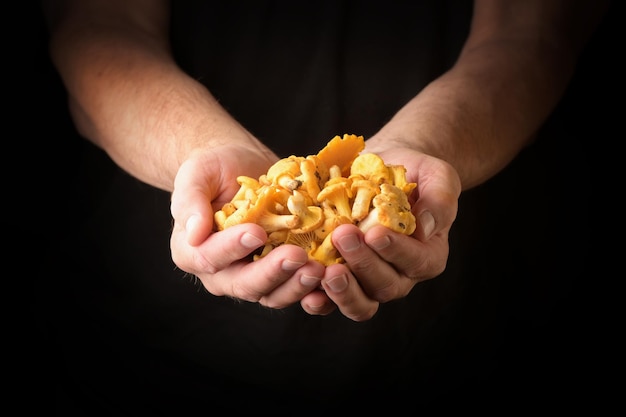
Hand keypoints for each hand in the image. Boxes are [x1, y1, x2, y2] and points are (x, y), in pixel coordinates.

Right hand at [170, 145, 326, 308]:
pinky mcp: (283, 271)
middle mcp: (224, 272)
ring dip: (297, 285)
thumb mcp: (195, 175)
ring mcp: (256, 274)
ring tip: (319, 268)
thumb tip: (193, 233)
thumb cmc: (213, 168)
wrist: (241, 165)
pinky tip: (334, 277)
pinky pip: (298, 287)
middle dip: (272, 273)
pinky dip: (316, 288)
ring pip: (275, 293)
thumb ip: (190, 202)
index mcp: (194, 252)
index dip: (232, 248)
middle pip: (246, 284)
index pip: (210, 258)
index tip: (255, 232)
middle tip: (298, 256)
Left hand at [300, 148, 460, 320]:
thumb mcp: (436, 176)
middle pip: (384, 286)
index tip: (375, 233)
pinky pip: (330, 299)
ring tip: (324, 270)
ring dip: (341, 290)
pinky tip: (305, 287)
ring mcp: (367, 281)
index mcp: (427, 256)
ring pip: (359, 302)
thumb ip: (440, 198)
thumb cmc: (414, 172)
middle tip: (342, 237)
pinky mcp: (341, 278)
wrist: (381, 168)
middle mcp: (399, 276)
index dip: (396, 251)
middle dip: (363, 264)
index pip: (416, 262)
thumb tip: (426, 226)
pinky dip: (318, 297)